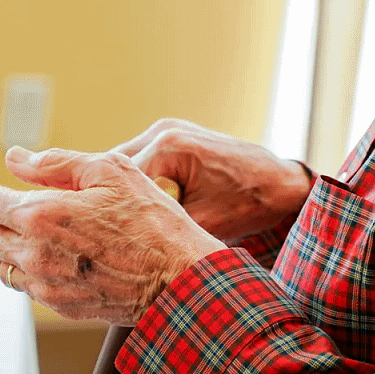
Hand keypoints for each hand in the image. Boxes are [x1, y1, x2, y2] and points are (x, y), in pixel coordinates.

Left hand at [0, 146, 224, 324]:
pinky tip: (22, 258)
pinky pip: (24, 285)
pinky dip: (14, 267)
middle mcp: (35, 254)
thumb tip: (16, 157)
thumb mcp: (109, 171)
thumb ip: (56, 163)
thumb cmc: (152, 222)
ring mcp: (46, 284)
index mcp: (41, 216)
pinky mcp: (61, 305)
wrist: (179, 280)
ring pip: (1, 264)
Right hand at [111, 118, 311, 242]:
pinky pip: (141, 160)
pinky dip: (135, 182)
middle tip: (96, 225)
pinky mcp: (172, 136)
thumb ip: (159, 227)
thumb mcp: (201, 223)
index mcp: (168, 146)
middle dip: (106, 192)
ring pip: (124, 162)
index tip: (94, 228)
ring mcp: (167, 129)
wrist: (280, 183)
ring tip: (111, 218)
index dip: (102, 203)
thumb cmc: (248, 203)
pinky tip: (132, 207)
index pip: (115, 176)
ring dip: (118, 187)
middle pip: (113, 164)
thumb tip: (125, 244)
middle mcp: (163, 130)